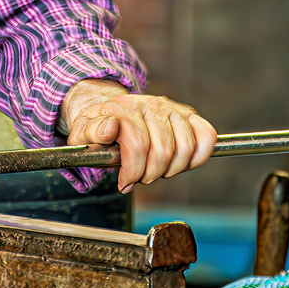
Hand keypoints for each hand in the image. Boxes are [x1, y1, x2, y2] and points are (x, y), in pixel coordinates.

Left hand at [60, 79, 215, 192]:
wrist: (110, 109)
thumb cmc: (98, 128)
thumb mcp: (82, 132)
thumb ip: (89, 133)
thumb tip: (108, 129)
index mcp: (123, 109)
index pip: (138, 143)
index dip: (133, 170)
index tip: (124, 182)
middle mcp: (149, 105)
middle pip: (163, 150)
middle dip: (150, 174)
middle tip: (139, 178)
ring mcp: (170, 108)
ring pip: (185, 146)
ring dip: (172, 168)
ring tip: (157, 170)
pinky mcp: (188, 113)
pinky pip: (206, 134)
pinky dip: (199, 155)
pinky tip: (181, 163)